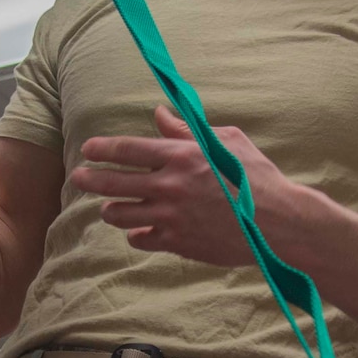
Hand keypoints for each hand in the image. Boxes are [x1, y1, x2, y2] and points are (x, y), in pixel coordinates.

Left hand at [70, 106, 305, 265]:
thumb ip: (188, 130)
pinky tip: (136, 231)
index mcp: (181, 157)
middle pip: (115, 183)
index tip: (88, 150)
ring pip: (123, 214)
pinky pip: (143, 239)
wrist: (278, 224)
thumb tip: (159, 115)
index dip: (102, 149)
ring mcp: (172, 217)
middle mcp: (170, 187)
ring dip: (111, 209)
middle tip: (79, 178)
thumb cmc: (257, 178)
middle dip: (91, 179)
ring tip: (109, 207)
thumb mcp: (227, 142)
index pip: (127, 150)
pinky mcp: (179, 242)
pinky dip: (136, 235)